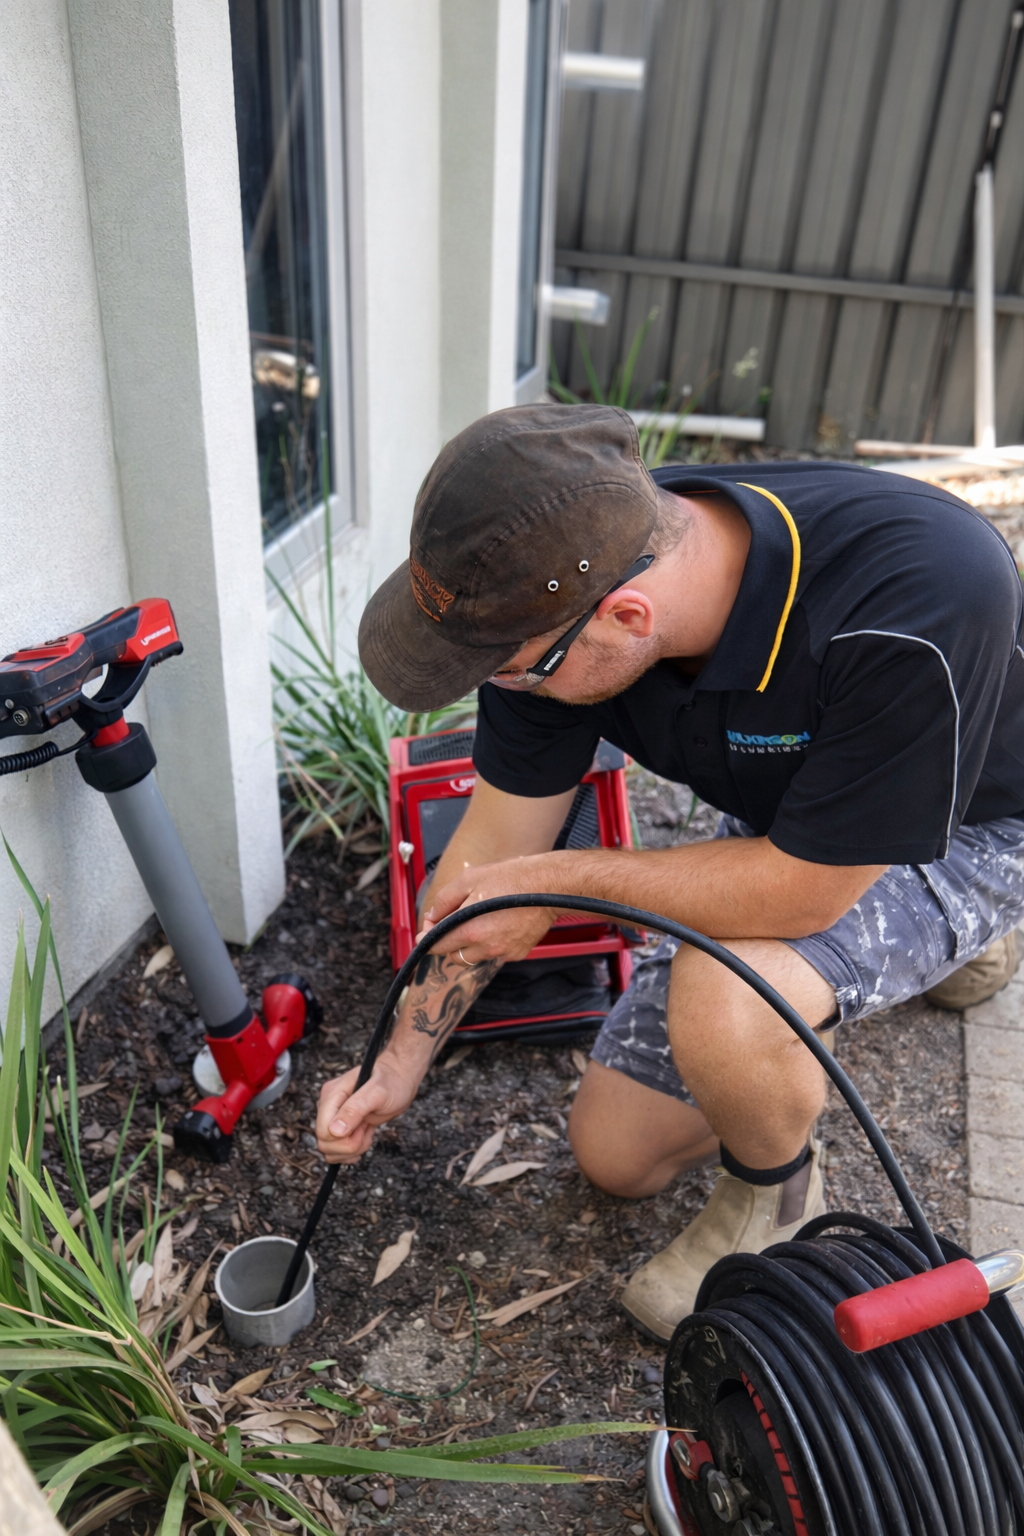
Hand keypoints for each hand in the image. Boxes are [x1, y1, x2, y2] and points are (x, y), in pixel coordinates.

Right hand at [315, 1054, 419, 1163]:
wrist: (399, 1080)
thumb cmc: (391, 1082)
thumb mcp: (377, 1093)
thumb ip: (355, 1109)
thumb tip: (335, 1131)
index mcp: (332, 1094)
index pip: (323, 1130)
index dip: (343, 1138)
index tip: (363, 1126)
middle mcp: (329, 1106)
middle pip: (325, 1142)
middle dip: (349, 1145)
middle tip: (367, 1129)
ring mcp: (334, 1117)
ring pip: (330, 1150)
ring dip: (352, 1148)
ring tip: (367, 1131)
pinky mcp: (341, 1127)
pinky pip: (336, 1151)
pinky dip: (351, 1152)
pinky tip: (364, 1137)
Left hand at [421, 855, 558, 963]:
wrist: (550, 886)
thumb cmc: (512, 878)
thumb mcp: (470, 878)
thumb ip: (445, 899)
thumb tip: (432, 915)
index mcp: (470, 930)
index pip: (438, 946)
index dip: (428, 936)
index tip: (428, 927)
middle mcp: (486, 947)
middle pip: (454, 957)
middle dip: (448, 942)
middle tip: (452, 922)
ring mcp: (504, 952)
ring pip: (475, 957)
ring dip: (469, 945)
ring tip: (477, 922)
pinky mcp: (518, 953)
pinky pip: (496, 954)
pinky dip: (491, 944)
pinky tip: (498, 924)